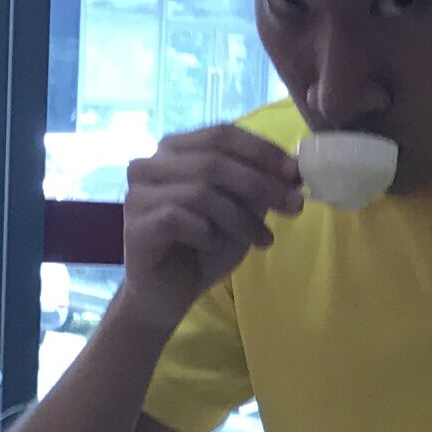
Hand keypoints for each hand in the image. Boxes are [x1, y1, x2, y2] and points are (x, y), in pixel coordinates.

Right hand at [117, 127, 301, 318]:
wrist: (165, 297)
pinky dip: (206, 234)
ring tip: (263, 240)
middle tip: (295, 206)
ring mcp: (139, 193)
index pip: (222, 134)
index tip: (296, 172)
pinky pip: (180, 218)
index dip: (262, 150)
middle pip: (214, 160)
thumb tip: (293, 170)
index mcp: (176, 150)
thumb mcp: (239, 212)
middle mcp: (151, 164)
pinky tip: (212, 246)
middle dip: (261, 183)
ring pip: (201, 191)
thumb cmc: (201, 249)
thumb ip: (256, 187)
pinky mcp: (135, 224)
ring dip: (241, 217)